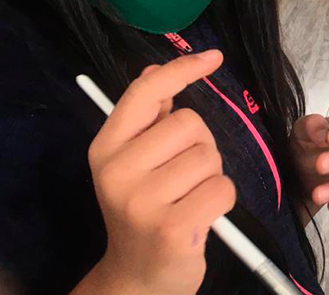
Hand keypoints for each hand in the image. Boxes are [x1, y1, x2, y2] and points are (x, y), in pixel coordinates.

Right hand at [87, 51, 234, 294]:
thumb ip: (146, 119)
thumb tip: (153, 70)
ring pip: (210, 157)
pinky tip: (201, 217)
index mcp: (106, 149)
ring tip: (189, 198)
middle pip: (190, 124)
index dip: (181, 69)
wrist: (137, 277)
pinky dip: (222, 200)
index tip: (212, 57)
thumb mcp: (136, 163)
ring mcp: (142, 202)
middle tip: (183, 177)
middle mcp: (117, 172)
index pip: (145, 94)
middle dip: (201, 145)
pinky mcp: (172, 228)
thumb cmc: (144, 211)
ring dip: (212, 175)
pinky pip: (222, 188)